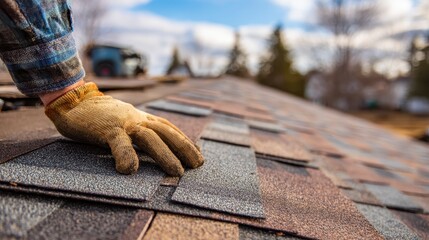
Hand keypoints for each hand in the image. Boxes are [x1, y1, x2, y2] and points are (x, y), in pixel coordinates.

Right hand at [44, 82, 203, 175]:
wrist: (73, 100)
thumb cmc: (98, 117)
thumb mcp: (124, 122)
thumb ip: (137, 133)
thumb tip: (150, 152)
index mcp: (141, 118)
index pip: (168, 128)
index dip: (184, 141)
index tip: (197, 156)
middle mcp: (137, 118)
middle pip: (166, 132)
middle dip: (184, 148)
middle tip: (197, 165)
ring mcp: (123, 123)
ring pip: (149, 137)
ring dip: (165, 155)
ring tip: (177, 173)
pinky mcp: (106, 129)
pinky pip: (119, 143)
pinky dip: (126, 155)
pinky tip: (129, 170)